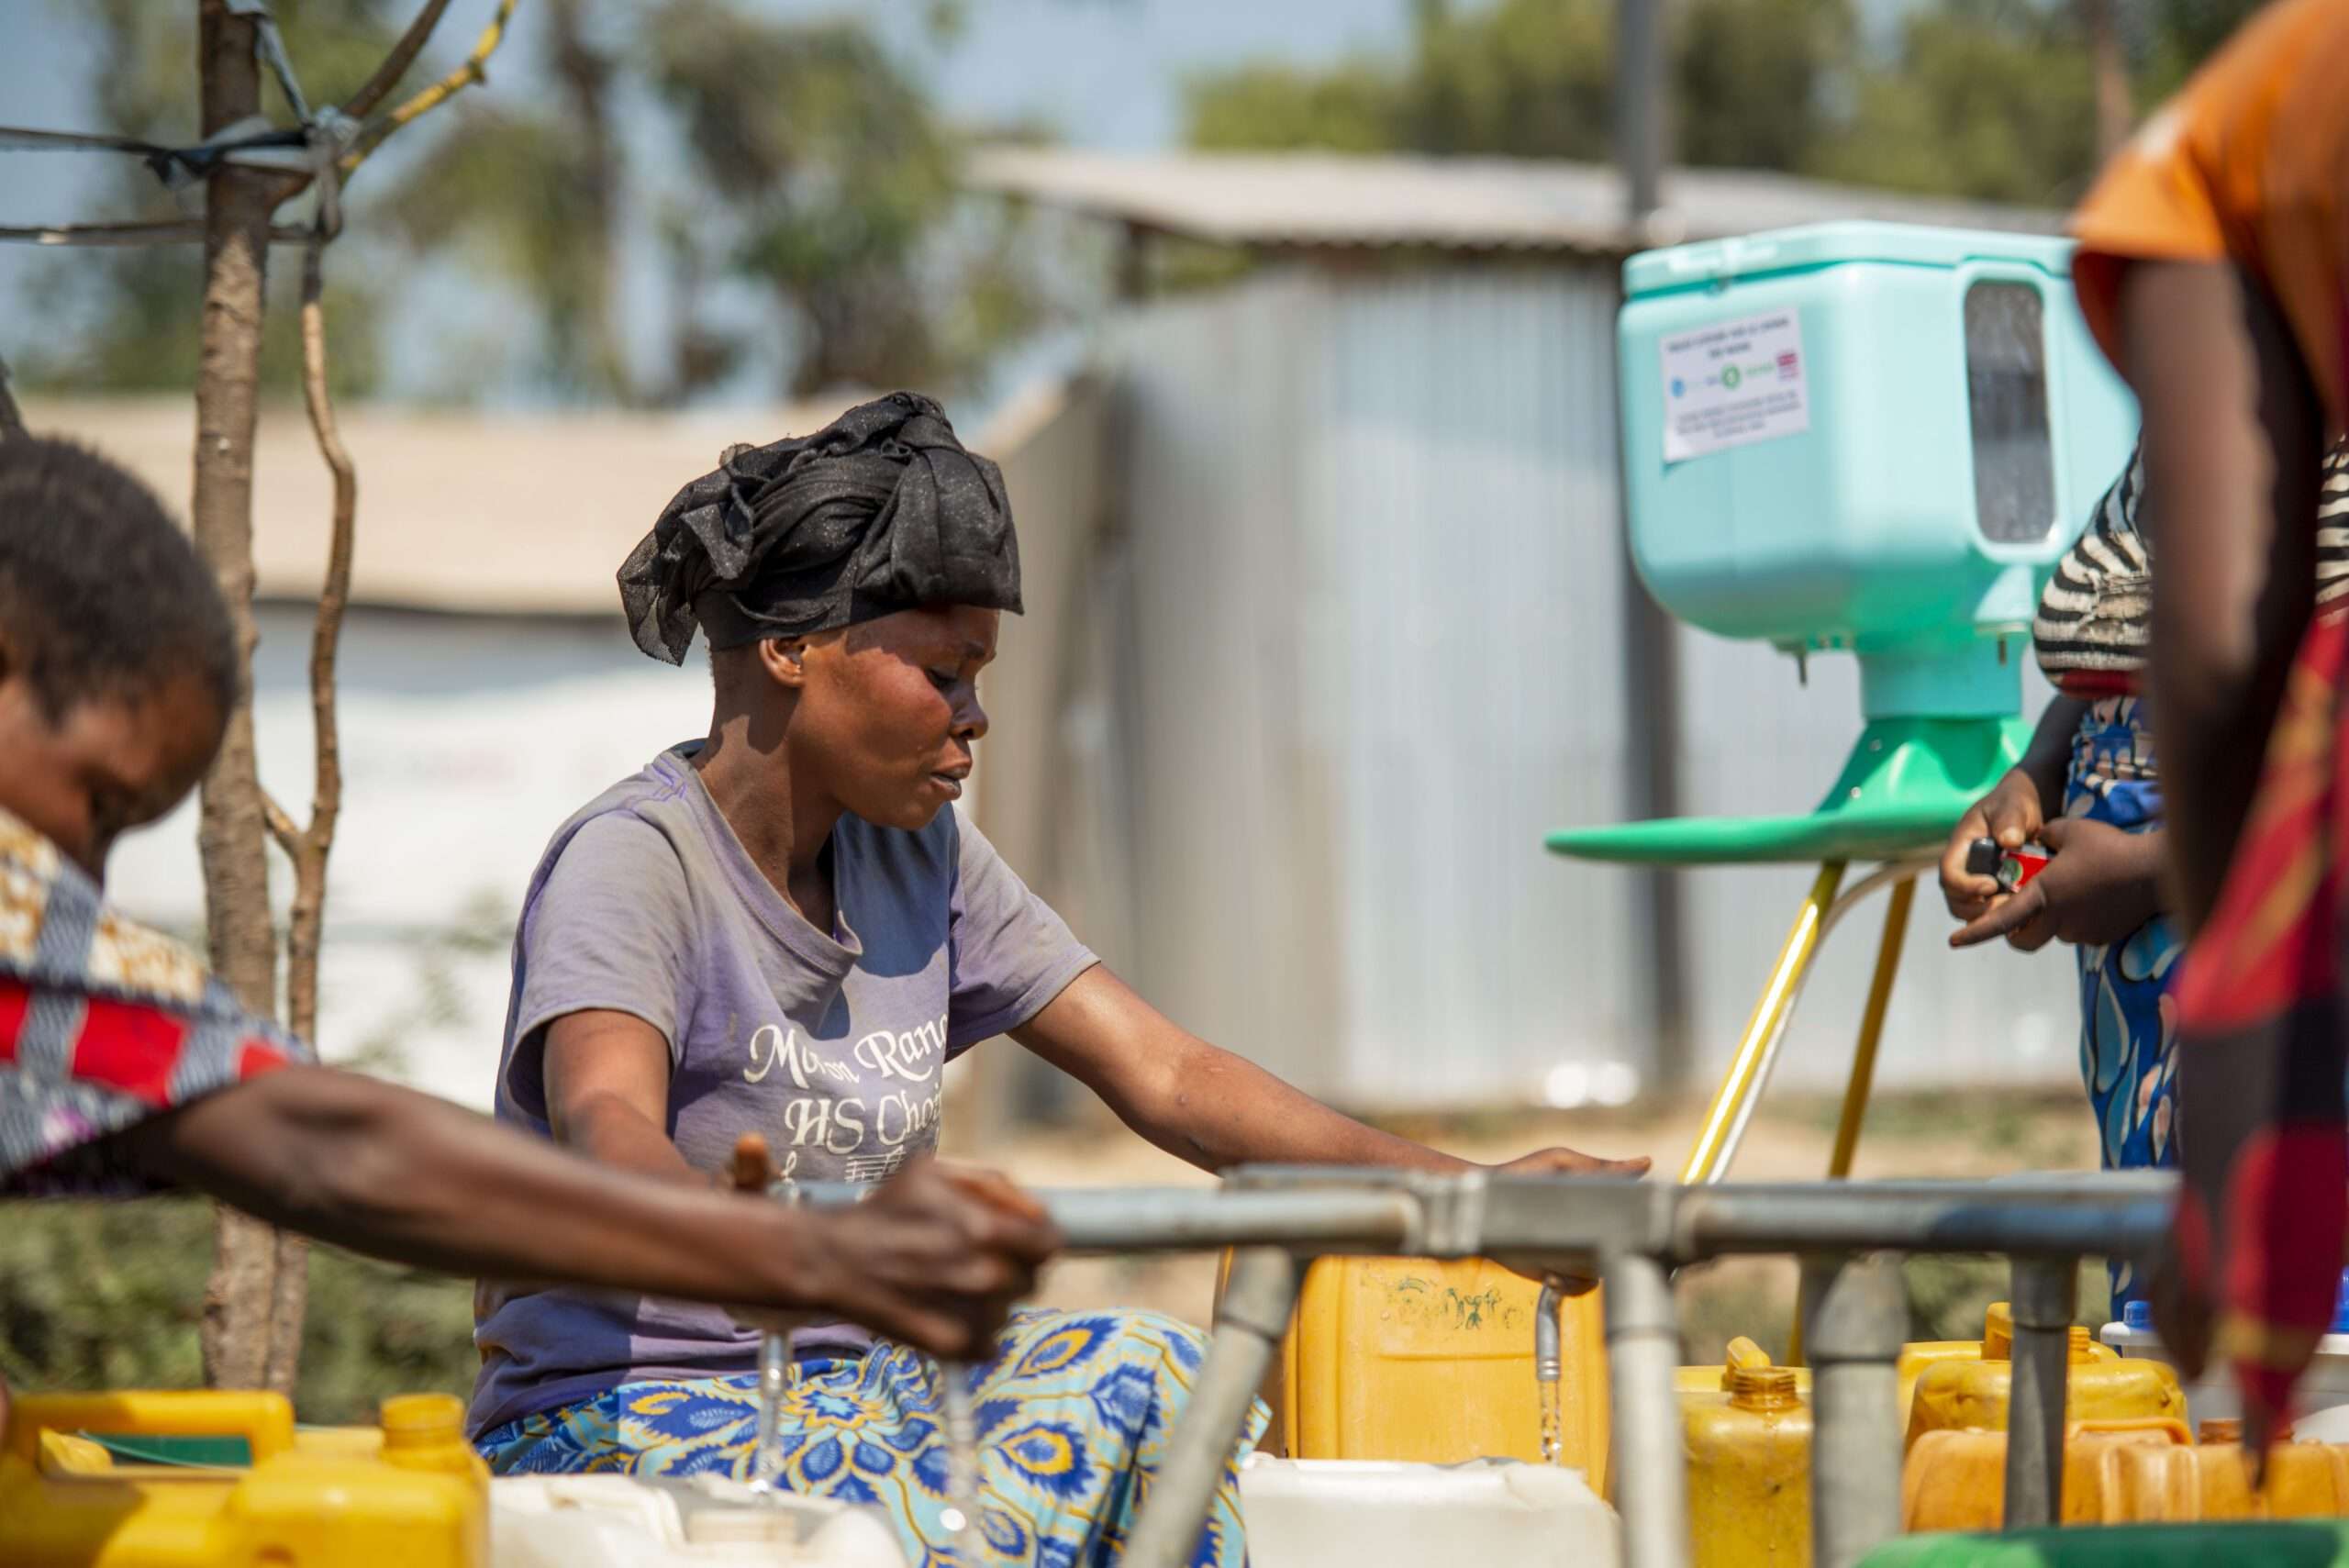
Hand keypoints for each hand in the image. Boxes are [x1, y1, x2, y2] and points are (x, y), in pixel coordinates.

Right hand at [784, 1158, 1060, 1359]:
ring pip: (1009, 1310)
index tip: (1021, 1238)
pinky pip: (990, 1342)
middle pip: (1032, 1279)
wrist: (830, 1261)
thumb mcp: (935, 1172)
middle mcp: (985, 1277)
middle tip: (976, 1259)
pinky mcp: (953, 1348)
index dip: (1037, 1237)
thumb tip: (1033, 1208)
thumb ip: (991, 1184)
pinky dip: (975, 1330)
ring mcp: (970, 1318)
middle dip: (1011, 1266)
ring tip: (950, 1283)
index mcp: (986, 1230)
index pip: (1050, 1243)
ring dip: (991, 1299)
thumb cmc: (885, 1209)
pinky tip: (945, 1309)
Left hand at [1487, 1145, 1651, 1290]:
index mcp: (1600, 1202)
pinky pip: (1582, 1287)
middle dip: (1607, 1252)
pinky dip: (1569, 1284)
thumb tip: (1646, 1163)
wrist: (1487, 1204)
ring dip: (1581, 1270)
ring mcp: (1578, 1251)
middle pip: (1622, 1250)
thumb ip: (1600, 1167)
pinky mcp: (1561, 1272)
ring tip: (1557, 1260)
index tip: (1624, 1228)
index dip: (1635, 1225)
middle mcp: (1594, 1228)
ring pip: (1602, 1271)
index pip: (1633, 1218)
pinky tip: (1551, 1274)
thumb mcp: (1562, 1163)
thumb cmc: (1524, 1175)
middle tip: (1583, 1249)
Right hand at [1941, 769, 2045, 923]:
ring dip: (1987, 917)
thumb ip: (2010, 820)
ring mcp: (1975, 880)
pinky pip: (1988, 911)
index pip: (1949, 873)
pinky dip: (2001, 917)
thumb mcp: (2013, 805)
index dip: (1965, 885)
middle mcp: (1963, 867)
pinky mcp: (1991, 891)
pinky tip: (2023, 913)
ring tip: (2014, 912)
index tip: (1991, 885)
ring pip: (1969, 910)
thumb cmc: (2014, 803)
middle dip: (1975, 909)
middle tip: (2004, 907)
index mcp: (1960, 847)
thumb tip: (2009, 841)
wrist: (2023, 809)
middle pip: (1954, 899)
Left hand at [1948, 817, 2164, 951]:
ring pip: (2054, 933)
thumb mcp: (2069, 830)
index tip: (1953, 941)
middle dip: (2014, 932)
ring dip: (2051, 920)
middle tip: (2016, 914)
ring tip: (2072, 890)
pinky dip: (2078, 918)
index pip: (2000, 920)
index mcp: (2043, 895)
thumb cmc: (2110, 846)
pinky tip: (2095, 895)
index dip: (1974, 932)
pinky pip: (2080, 931)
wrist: (2155, 870)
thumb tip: (2037, 839)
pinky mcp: (2102, 937)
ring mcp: (2081, 931)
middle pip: (2023, 939)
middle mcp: (2058, 920)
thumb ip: (2044, 836)